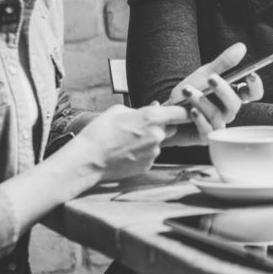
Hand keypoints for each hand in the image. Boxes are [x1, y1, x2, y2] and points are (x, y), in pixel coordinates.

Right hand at [64, 103, 186, 182]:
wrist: (89, 159)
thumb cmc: (100, 131)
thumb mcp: (118, 110)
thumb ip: (141, 109)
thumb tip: (155, 108)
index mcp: (152, 118)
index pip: (181, 113)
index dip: (182, 111)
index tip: (182, 111)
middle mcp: (158, 135)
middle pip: (172, 128)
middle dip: (163, 126)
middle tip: (143, 126)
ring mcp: (154, 152)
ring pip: (159, 143)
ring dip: (150, 140)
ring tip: (127, 141)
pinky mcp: (148, 165)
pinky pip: (150, 155)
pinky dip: (143, 153)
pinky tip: (126, 152)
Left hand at [162, 42, 264, 146]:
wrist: (168, 111)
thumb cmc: (190, 93)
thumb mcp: (205, 74)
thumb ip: (224, 63)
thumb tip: (242, 47)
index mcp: (232, 95)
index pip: (253, 94)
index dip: (255, 86)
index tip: (250, 75)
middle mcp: (228, 111)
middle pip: (235, 104)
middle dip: (223, 90)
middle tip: (211, 77)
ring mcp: (217, 125)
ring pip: (218, 116)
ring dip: (203, 102)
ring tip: (187, 90)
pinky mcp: (205, 137)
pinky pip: (207, 131)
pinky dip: (199, 120)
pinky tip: (190, 110)